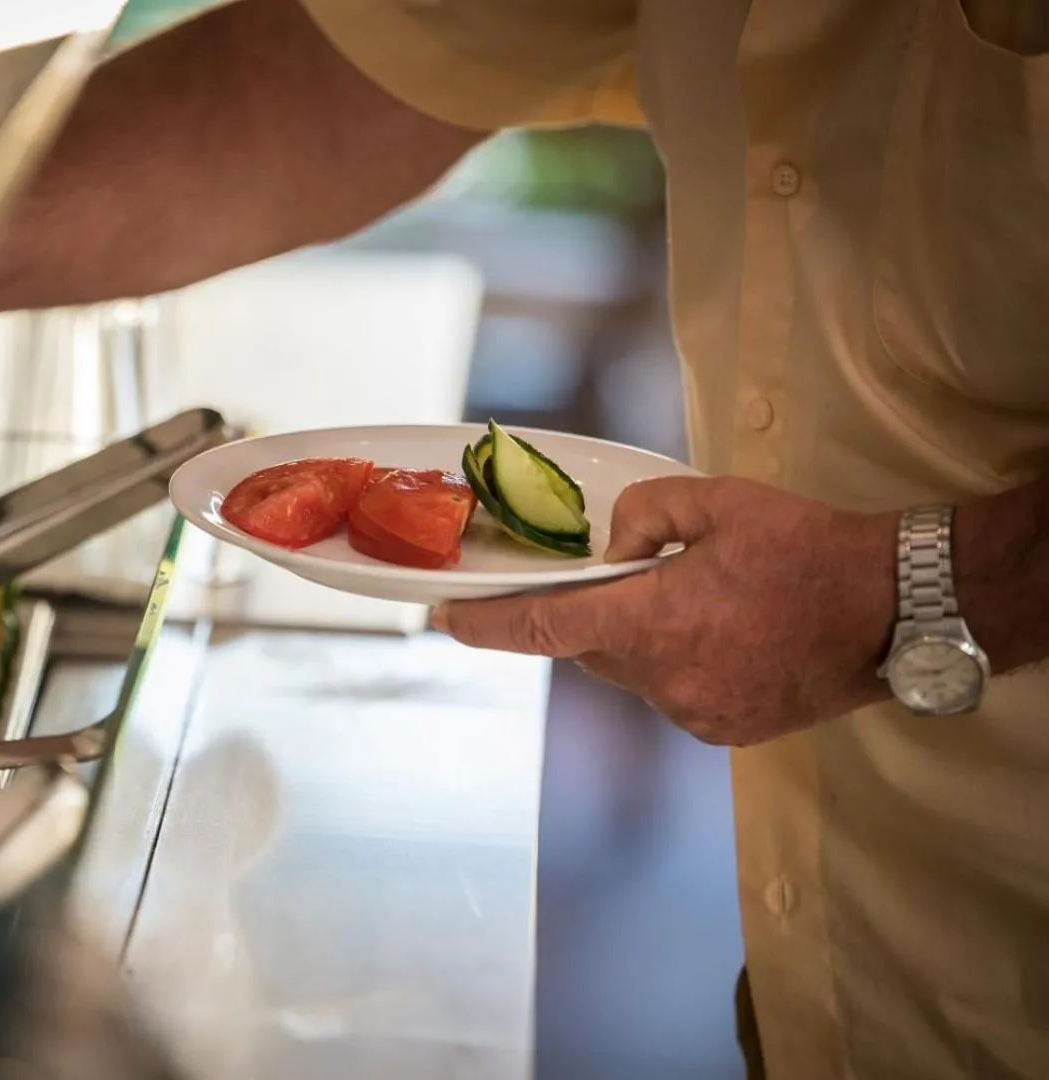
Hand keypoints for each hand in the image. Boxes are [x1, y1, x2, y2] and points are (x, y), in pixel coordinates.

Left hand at [432, 476, 898, 745]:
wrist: (896, 610)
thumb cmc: (810, 550)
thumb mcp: (718, 501)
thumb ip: (646, 513)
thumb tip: (611, 545)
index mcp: (656, 620)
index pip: (544, 629)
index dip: (483, 625)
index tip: (442, 618)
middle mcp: (665, 678)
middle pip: (591, 649)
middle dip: (591, 615)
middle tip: (621, 580)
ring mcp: (695, 712)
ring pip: (633, 672)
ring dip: (643, 640)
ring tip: (703, 602)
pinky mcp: (723, 730)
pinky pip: (672, 694)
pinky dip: (679, 664)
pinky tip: (725, 635)